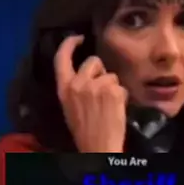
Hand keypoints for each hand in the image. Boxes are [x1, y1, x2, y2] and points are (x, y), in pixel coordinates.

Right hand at [54, 35, 127, 152]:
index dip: (69, 43)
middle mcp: (79, 83)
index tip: (78, 37)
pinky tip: (116, 110)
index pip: (61, 57)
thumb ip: (75, 86)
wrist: (98, 147)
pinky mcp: (113, 91)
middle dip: (100, 71)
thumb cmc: (84, 130)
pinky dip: (122, 96)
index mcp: (64, 88)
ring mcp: (97, 86)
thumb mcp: (70, 106)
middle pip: (93, 61)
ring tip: (108, 105)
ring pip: (111, 75)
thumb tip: (88, 73)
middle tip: (102, 91)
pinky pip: (122, 86)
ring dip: (113, 86)